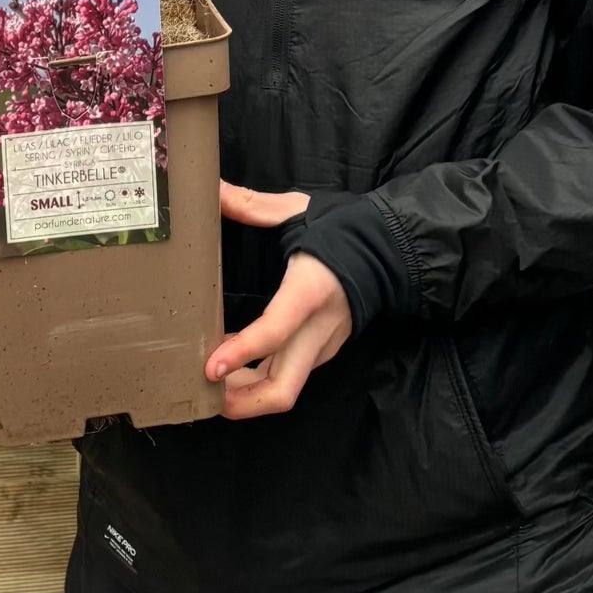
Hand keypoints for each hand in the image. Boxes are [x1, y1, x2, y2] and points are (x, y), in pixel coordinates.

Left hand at [207, 180, 352, 418]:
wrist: (390, 249)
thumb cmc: (342, 229)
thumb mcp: (298, 211)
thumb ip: (252, 204)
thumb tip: (213, 190)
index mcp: (310, 290)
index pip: (276, 331)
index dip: (241, 352)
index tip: (210, 366)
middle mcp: (319, 328)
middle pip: (283, 389)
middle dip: (240, 402)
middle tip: (202, 391)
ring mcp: (324, 345)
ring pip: (286, 389)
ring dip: (246, 396)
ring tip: (210, 383)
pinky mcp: (323, 350)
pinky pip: (290, 374)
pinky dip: (259, 378)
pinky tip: (233, 365)